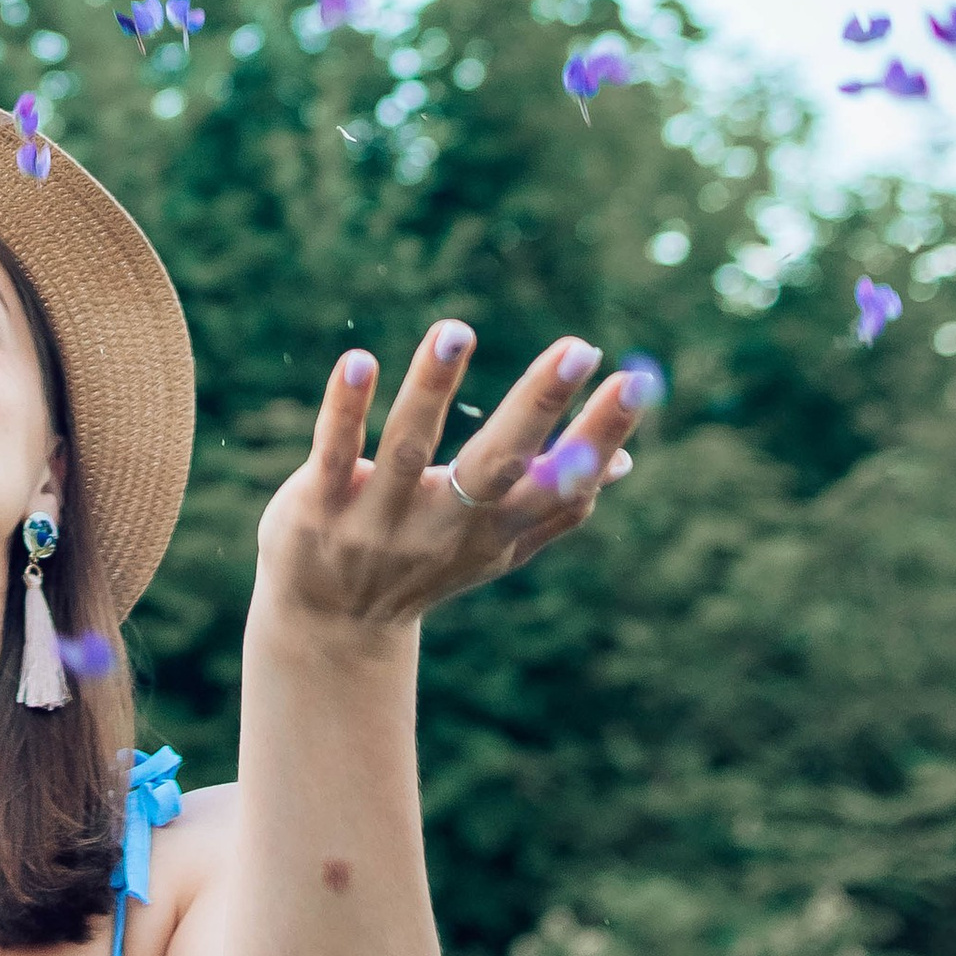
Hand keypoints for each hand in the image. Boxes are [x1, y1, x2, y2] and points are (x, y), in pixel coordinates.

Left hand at [255, 320, 648, 629]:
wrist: (330, 626)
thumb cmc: (425, 568)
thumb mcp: (494, 548)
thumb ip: (555, 508)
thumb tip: (624, 461)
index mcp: (495, 532)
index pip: (559, 483)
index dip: (598, 436)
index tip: (634, 380)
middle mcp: (444, 526)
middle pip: (497, 463)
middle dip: (539, 406)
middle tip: (579, 348)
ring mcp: (380, 517)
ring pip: (409, 448)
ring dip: (432, 387)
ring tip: (456, 329)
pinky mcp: (320, 503)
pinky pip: (334, 449)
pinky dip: (345, 407)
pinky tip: (360, 360)